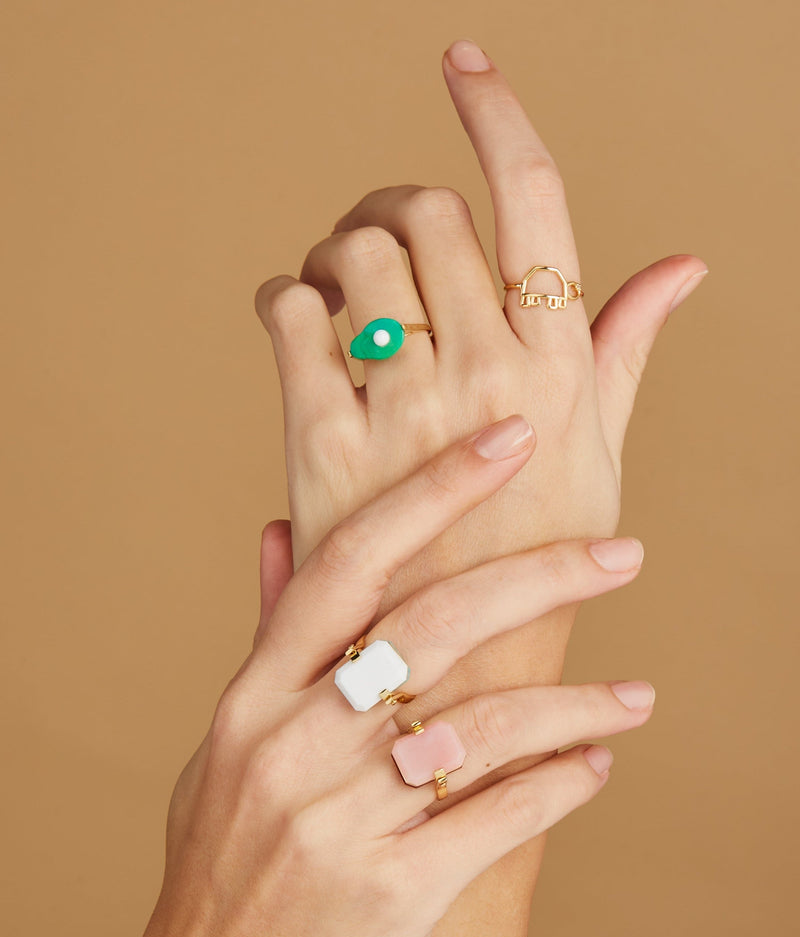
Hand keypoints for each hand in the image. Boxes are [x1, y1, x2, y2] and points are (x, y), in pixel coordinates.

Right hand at [105, 419, 651, 936]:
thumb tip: (284, 530)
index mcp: (252, 698)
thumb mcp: (221, 753)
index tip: (509, 441)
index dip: (433, 492)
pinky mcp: (392, 894)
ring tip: (636, 698)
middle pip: (435, 621)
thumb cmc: (216, 881)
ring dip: (578, 703)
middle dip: (543, 575)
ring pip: (488, 724)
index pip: (350, 562)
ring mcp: (341, 820)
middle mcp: (294, 744)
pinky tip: (596, 766)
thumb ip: (265, 642)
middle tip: (623, 553)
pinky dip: (561, 783)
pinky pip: (501, 818)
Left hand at [252, 39, 705, 709]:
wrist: (460, 672)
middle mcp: (487, 375)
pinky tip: (305, 328)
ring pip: (355, 249)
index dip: (497, 112)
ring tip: (349, 293)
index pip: (533, 200)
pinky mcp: (325, 445)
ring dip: (342, 248)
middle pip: (429, 210)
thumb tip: (680, 265)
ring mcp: (402, 410)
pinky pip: (290, 314)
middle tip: (390, 241)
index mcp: (561, 366)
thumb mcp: (601, 450)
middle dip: (401, 206)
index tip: (461, 61)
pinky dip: (287, 299)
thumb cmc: (538, 560)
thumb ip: (627, 345)